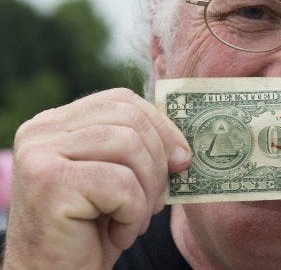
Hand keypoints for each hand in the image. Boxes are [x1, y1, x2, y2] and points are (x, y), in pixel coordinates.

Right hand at [4, 88, 190, 268]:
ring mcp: (40, 153)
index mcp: (58, 123)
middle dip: (158, 163)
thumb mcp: (117, 179)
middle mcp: (42, 131)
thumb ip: (137, 149)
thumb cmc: (91, 230)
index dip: (162, 126)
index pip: (122, 100)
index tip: (182, 159)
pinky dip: (132, 214)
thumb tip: (184, 146)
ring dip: (146, 191)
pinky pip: (121, 184)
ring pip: (129, 147)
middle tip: (157, 202)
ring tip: (134, 220)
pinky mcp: (49, 182)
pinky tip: (118, 235)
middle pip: (130, 120)